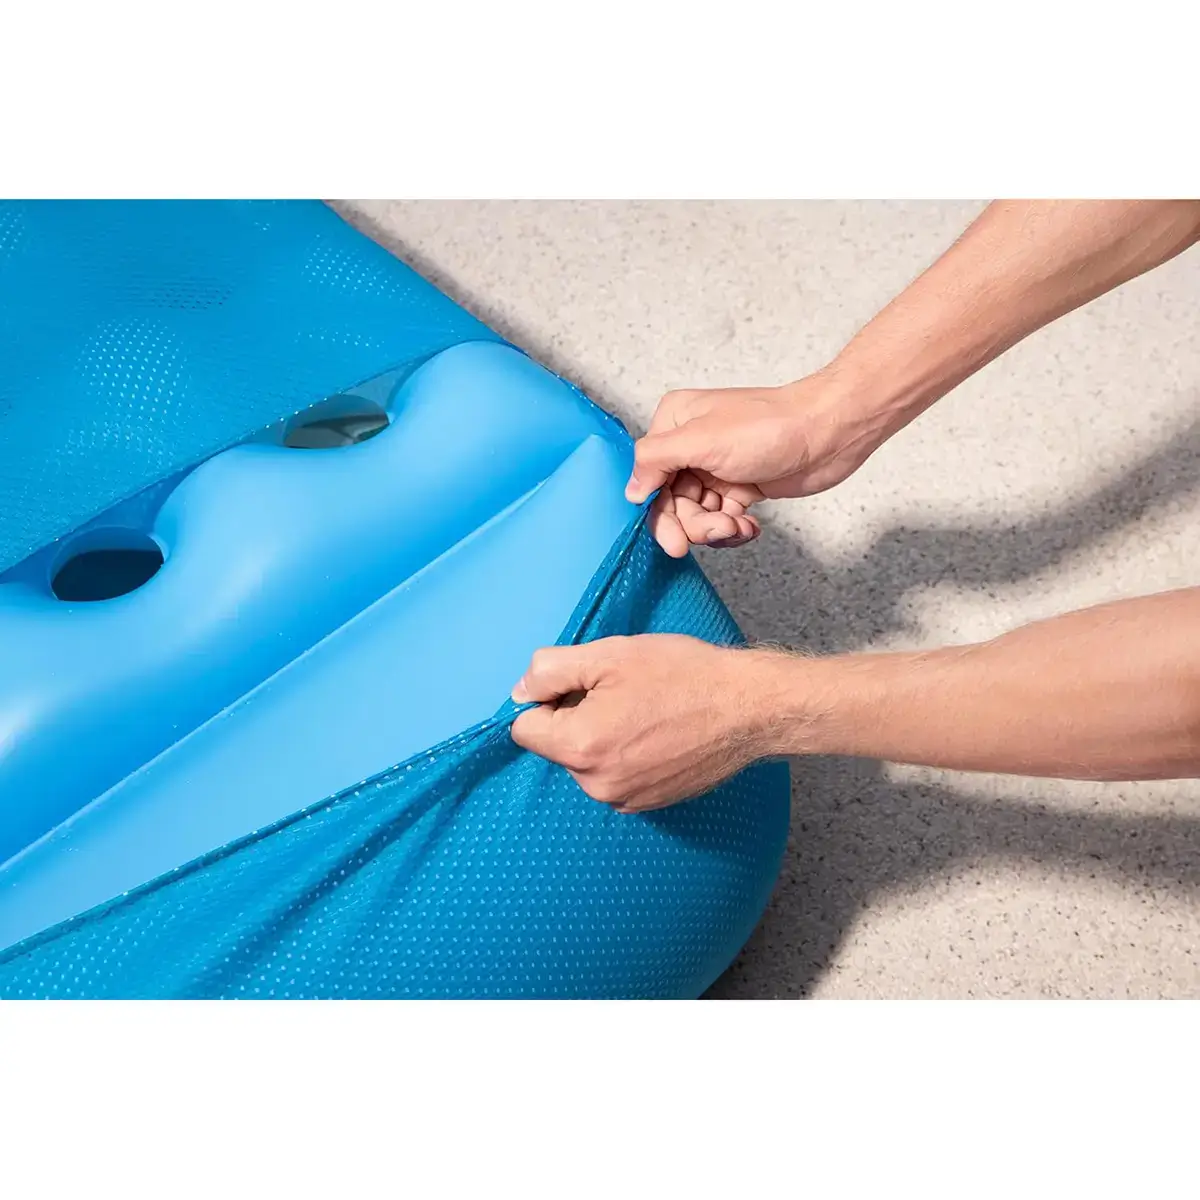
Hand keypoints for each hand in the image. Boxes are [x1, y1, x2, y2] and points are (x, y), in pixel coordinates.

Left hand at [509, 634, 789, 812]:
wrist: (748, 708)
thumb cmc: (681, 675)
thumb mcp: (608, 654)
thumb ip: (550, 670)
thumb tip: (520, 690)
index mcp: (580, 746)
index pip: (524, 728)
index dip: (546, 698)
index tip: (581, 683)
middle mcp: (596, 784)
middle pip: (556, 745)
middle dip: (575, 717)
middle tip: (620, 691)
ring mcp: (624, 800)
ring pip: (586, 761)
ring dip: (601, 736)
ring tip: (643, 710)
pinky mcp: (648, 805)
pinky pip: (614, 776)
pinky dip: (625, 755)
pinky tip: (657, 732)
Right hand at [625, 371, 892, 556]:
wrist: (829, 433)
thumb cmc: (769, 426)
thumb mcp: (701, 440)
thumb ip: (655, 461)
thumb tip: (630, 490)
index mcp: (675, 423)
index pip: (648, 476)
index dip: (657, 511)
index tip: (674, 540)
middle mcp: (690, 445)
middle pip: (671, 501)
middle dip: (692, 523)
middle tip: (713, 534)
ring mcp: (715, 468)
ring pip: (696, 514)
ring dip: (716, 528)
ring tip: (737, 526)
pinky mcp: (740, 486)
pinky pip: (722, 518)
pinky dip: (733, 529)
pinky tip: (748, 527)